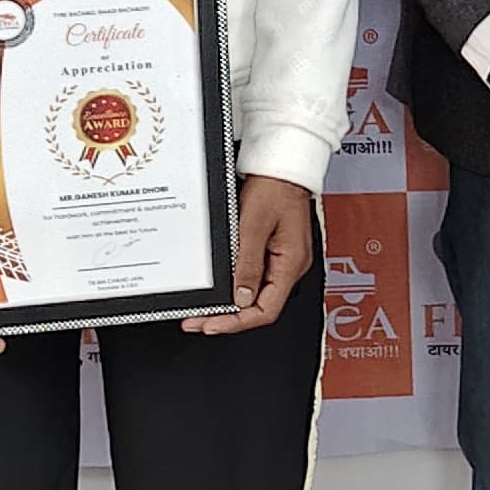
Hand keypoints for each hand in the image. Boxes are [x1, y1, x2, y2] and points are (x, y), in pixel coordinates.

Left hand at [187, 175, 317, 333]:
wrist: (282, 165)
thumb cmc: (274, 187)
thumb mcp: (253, 225)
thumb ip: (247, 264)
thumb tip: (240, 298)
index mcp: (291, 264)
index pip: (265, 310)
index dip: (236, 322)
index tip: (211, 325)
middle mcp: (290, 265)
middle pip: (260, 305)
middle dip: (228, 317)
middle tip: (198, 320)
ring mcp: (282, 258)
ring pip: (256, 293)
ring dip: (230, 303)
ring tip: (205, 307)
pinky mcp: (273, 250)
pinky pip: (255, 276)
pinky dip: (235, 285)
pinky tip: (220, 286)